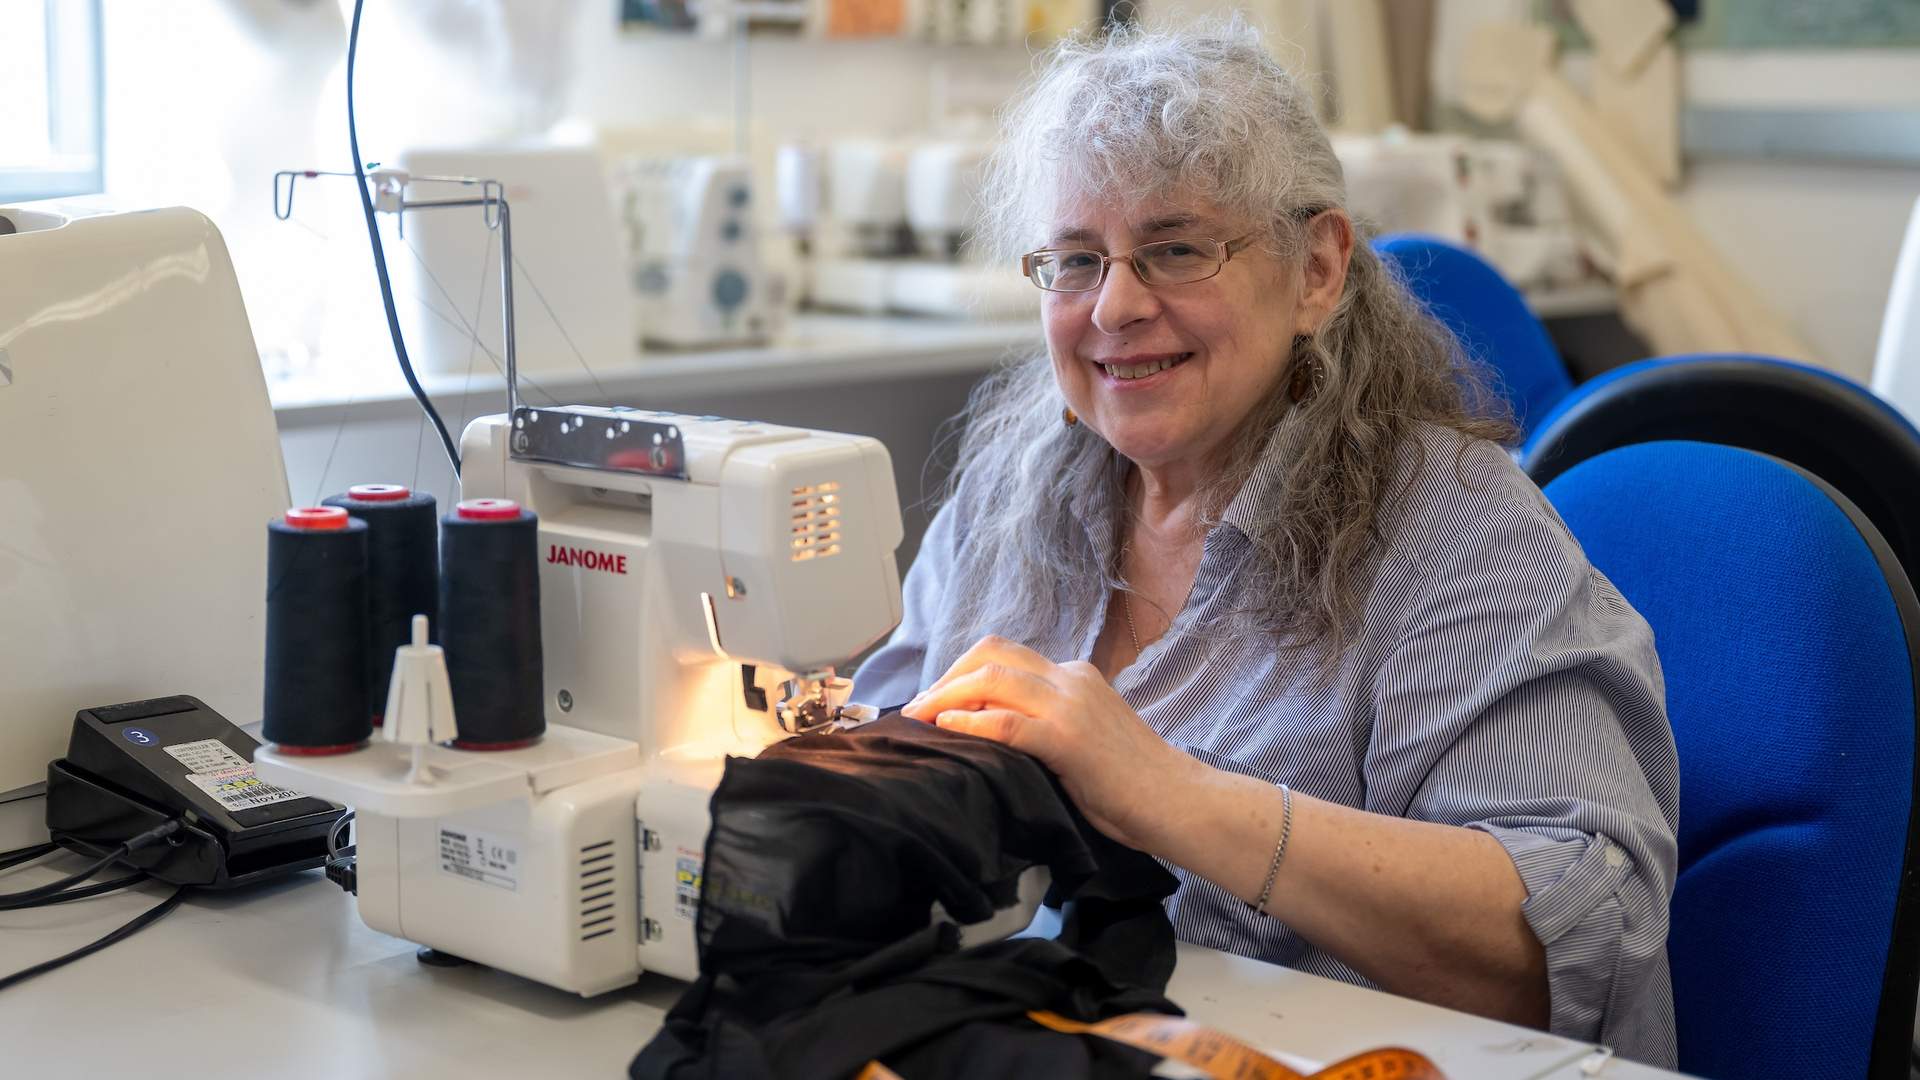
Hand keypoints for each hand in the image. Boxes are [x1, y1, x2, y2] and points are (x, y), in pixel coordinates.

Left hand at [900, 636, 1195, 848]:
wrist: (1177, 801)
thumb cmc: (1131, 784)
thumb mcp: (1084, 739)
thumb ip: (1046, 725)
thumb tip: (990, 735)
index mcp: (1074, 676)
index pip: (1004, 655)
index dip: (961, 672)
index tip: (935, 700)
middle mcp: (1070, 678)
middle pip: (990, 655)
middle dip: (946, 678)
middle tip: (917, 710)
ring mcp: (1070, 704)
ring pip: (992, 678)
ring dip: (946, 697)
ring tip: (919, 721)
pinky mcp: (1068, 738)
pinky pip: (1006, 721)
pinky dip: (969, 722)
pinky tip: (946, 731)